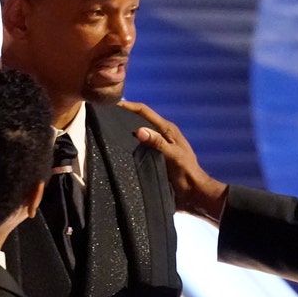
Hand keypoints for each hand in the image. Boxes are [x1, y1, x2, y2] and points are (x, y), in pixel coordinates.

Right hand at [117, 100, 227, 223]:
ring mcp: (157, 146)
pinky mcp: (154, 157)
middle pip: (139, 120)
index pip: (144, 111)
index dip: (129, 105)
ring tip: (107, 131)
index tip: (112, 104)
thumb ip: (157, 142)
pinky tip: (117, 149)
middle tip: (105, 117)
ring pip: (138, 134)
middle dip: (124, 116)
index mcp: (167, 129)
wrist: (192, 192)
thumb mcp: (173, 155)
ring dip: (126, 131)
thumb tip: (139, 130)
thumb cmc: (186, 172)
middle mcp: (161, 134)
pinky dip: (129, 145)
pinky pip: (138, 147)